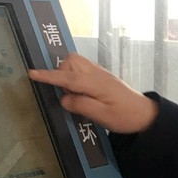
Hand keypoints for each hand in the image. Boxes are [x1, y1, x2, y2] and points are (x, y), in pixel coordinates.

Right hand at [28, 53, 157, 132]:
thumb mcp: (101, 116)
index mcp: (95, 83)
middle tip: (65, 92)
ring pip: (77, 62)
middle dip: (62, 71)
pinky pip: (84, 68)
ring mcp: (101, 73)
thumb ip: (81, 105)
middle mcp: (97, 73)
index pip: (68, 77)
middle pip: (72, 60)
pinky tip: (79, 91)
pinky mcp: (103, 77)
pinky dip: (76, 75)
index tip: (32, 73)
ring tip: (73, 93)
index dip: (49, 76)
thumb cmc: (124, 117)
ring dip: (69, 73)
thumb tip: (64, 98)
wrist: (145, 114)